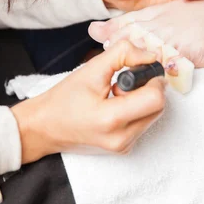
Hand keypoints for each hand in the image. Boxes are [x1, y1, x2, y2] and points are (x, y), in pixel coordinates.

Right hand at [10, 41, 165, 163]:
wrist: (44, 127)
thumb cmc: (65, 98)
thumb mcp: (92, 69)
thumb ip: (123, 54)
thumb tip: (150, 55)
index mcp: (111, 119)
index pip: (156, 97)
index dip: (151, 78)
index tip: (135, 70)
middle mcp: (122, 138)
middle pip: (159, 106)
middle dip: (147, 88)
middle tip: (121, 84)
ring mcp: (124, 147)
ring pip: (154, 114)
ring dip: (142, 99)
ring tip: (115, 96)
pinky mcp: (125, 149)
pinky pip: (145, 123)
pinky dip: (137, 111)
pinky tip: (115, 107)